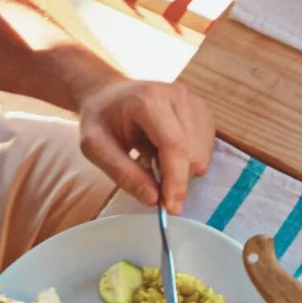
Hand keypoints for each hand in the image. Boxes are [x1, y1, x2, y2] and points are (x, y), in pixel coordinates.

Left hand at [77, 78, 215, 212]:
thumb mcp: (95, 147)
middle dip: (175, 177)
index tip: (171, 208)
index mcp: (149, 100)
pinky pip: (206, 149)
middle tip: (148, 175)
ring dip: (181, 169)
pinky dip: (188, 159)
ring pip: (203, 154)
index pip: (174, 144)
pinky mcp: (203, 111)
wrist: (109, 94)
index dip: (176, 180)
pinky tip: (166, 149)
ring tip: (154, 156)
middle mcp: (178, 96)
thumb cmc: (101, 119)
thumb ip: (123, 173)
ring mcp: (194, 102)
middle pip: (193, 153)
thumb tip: (154, 199)